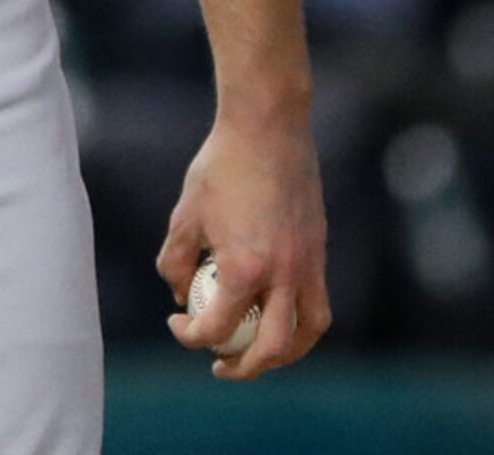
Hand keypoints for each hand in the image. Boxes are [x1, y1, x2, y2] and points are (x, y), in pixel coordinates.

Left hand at [157, 110, 329, 380]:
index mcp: (245, 268)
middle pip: (273, 348)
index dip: (191, 335)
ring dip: (285, 353)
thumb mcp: (186, 213)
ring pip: (308, 331)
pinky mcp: (319, 249)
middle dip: (245, 366)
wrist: (268, 127)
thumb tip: (179, 294)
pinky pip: (318, 302)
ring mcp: (308, 263)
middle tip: (220, 364)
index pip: (218, 326)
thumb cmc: (221, 166)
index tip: (177, 323)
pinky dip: (301, 321)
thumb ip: (175, 260)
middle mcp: (284, 274)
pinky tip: (277, 312)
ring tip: (259, 352)